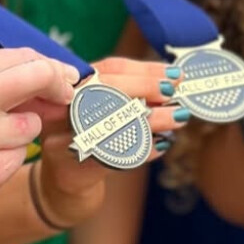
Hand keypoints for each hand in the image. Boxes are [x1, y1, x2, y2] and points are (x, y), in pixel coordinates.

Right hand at [0, 48, 79, 229]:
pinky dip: (6, 162)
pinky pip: (19, 158)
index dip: (53, 67)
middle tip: (65, 99)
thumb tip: (58, 81)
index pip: (25, 57)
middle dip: (59, 88)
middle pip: (40, 77)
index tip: (66, 78)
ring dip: (20, 135)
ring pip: (32, 125)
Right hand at [32, 56, 182, 229]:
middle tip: (173, 92)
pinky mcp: (76, 162)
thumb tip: (172, 80)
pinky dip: (143, 149)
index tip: (173, 74)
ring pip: (115, 121)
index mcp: (74, 83)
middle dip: (146, 88)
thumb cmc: (89, 132)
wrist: (65, 175)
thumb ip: (128, 91)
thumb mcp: (99, 104)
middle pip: (108, 89)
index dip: (145, 70)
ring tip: (179, 117)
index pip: (111, 68)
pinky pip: (116, 154)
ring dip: (152, 118)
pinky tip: (162, 144)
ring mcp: (68, 133)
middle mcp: (65, 103)